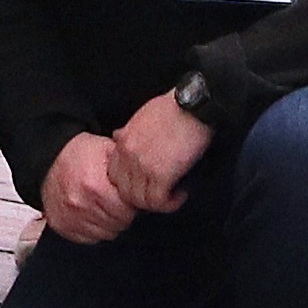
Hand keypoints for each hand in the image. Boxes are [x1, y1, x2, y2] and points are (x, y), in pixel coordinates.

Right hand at [40, 132, 140, 244]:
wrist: (49, 158)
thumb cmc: (81, 154)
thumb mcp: (108, 150)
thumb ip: (128, 168)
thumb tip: (147, 183)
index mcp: (95, 187)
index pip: (127, 212)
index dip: (131, 205)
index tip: (126, 197)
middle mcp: (81, 205)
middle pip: (118, 224)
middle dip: (121, 214)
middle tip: (115, 201)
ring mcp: (70, 218)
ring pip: (105, 234)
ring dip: (109, 223)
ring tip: (103, 205)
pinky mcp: (61, 226)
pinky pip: (88, 238)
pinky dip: (94, 228)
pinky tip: (92, 213)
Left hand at [111, 87, 213, 212]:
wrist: (194, 105)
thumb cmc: (175, 107)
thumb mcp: (143, 115)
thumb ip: (129, 131)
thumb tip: (120, 136)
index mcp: (124, 141)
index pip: (114, 174)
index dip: (130, 182)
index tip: (145, 182)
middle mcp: (128, 155)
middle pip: (124, 190)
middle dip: (142, 196)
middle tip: (160, 192)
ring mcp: (142, 166)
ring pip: (140, 200)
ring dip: (157, 201)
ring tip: (173, 194)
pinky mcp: (161, 175)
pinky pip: (158, 202)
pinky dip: (170, 203)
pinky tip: (181, 193)